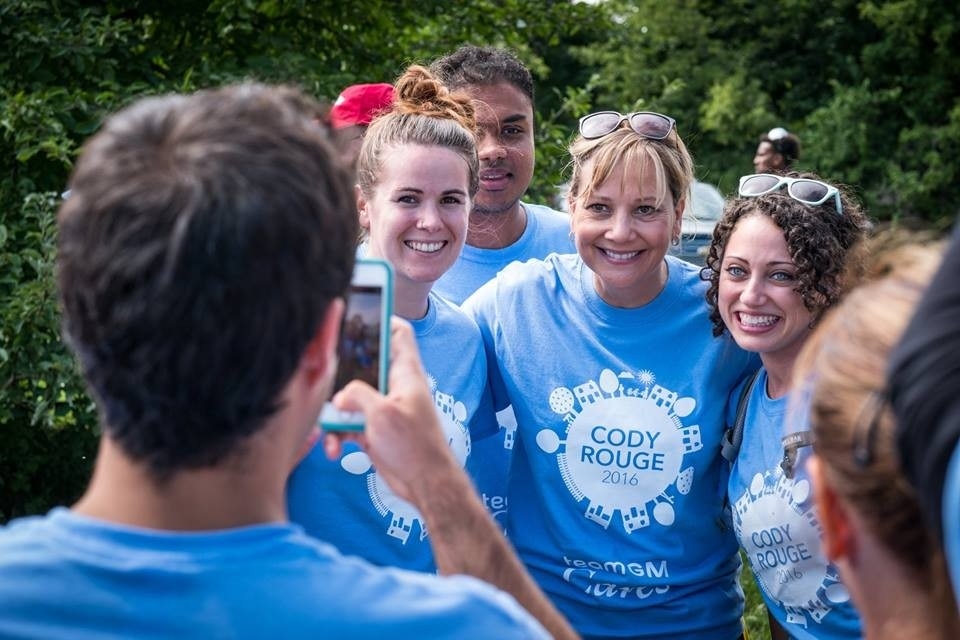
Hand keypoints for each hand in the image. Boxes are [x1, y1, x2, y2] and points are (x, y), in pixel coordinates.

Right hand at [323, 317, 458, 503]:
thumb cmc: (415, 447)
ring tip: (328, 429)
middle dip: (340, 373)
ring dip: (334, 414)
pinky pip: (348, 424)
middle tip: (322, 375)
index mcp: (405, 372)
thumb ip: (357, 395)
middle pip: (363, 365)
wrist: (425, 485)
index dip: (381, 319)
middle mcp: (394, 386)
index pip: (398, 332)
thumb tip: (339, 395)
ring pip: (349, 398)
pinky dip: (338, 434)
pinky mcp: (373, 428)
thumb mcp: (382, 414)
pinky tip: (334, 448)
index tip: (356, 315)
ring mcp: (382, 407)